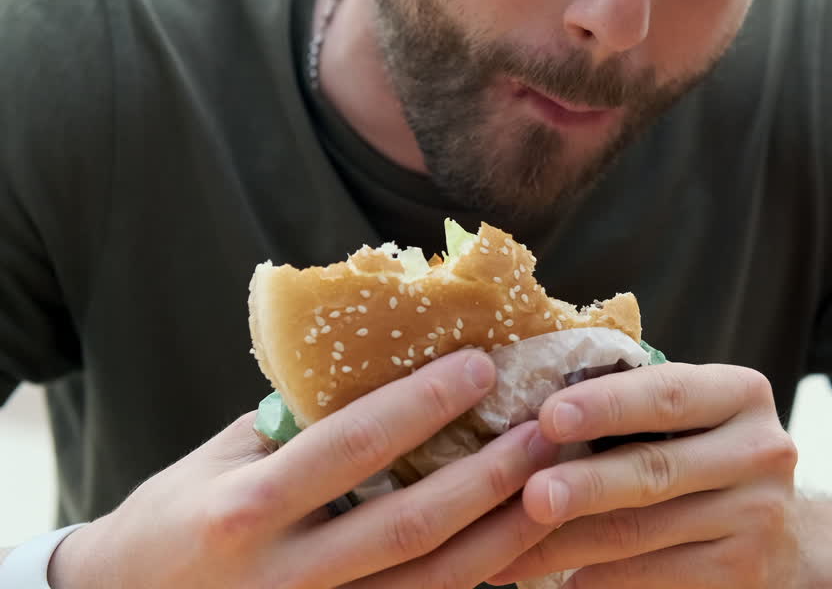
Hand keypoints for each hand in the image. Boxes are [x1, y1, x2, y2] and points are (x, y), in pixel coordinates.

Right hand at [48, 349, 559, 588]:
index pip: (353, 447)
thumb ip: (301, 426)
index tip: (481, 365)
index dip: (423, 405)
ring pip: (432, 584)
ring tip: (554, 482)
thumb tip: (392, 373)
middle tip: (546, 428)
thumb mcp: (223, 460)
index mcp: (247, 510)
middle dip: (489, 474)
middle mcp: (284, 577)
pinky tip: (522, 545)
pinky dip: (476, 582)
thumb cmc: (177, 519)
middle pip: (411, 525)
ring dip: (503, 533)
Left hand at [488, 363, 800, 587]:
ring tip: (509, 551)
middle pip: (654, 468)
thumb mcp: (688, 416)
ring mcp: (758, 515)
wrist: (778, 531)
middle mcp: (760, 450)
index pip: (668, 393)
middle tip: (529, 495)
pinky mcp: (744, 571)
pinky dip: (598, 580)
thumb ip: (632, 402)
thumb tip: (530, 413)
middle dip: (584, 484)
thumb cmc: (701, 453)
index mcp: (741, 393)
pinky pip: (653, 577)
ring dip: (568, 543)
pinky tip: (558, 581)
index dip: (606, 404)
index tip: (548, 416)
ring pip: (642, 532)